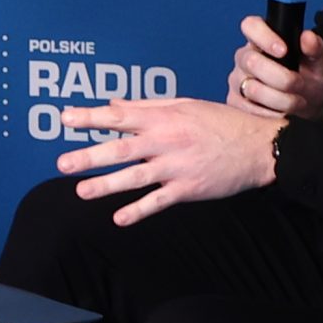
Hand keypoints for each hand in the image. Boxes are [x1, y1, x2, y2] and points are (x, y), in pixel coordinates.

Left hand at [57, 97, 278, 226]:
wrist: (259, 147)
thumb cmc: (222, 122)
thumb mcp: (185, 105)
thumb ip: (147, 106)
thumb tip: (113, 105)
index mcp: (164, 118)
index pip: (121, 116)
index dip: (92, 117)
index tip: (66, 118)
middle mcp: (167, 141)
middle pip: (122, 149)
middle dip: (90, 156)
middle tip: (63, 162)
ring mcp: (176, 167)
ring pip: (135, 177)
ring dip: (106, 185)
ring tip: (81, 191)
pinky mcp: (188, 189)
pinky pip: (158, 201)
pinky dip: (138, 211)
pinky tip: (119, 218)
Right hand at [227, 16, 322, 121]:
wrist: (306, 110)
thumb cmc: (309, 81)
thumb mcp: (318, 64)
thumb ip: (315, 48)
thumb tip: (307, 37)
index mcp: (262, 40)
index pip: (251, 26)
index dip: (264, 36)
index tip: (283, 51)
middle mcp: (245, 58)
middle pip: (251, 62)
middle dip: (282, 78)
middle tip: (300, 84)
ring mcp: (237, 81)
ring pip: (252, 89)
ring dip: (281, 99)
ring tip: (297, 102)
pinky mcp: (235, 103)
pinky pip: (248, 110)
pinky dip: (271, 114)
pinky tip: (283, 113)